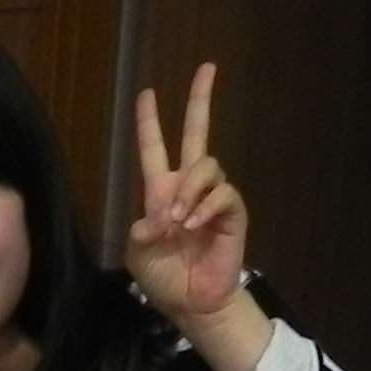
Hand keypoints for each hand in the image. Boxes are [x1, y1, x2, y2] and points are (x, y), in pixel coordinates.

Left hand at [124, 64, 247, 333]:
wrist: (191, 302)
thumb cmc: (162, 278)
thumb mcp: (138, 252)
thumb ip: (140, 229)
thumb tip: (160, 215)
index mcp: (161, 192)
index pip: (155, 149)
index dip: (150, 122)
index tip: (146, 93)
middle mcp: (188, 187)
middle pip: (197, 133)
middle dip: (200, 100)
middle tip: (207, 68)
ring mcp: (212, 197)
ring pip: (206, 167)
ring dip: (189, 190)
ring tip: (178, 221)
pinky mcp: (232, 212)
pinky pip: (222, 194)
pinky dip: (205, 206)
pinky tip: (193, 225)